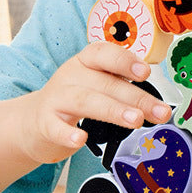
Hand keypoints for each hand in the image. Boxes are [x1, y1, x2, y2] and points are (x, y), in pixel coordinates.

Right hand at [21, 42, 171, 165]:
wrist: (32, 121)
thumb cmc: (74, 101)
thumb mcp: (95, 85)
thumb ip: (122, 88)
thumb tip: (158, 104)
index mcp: (86, 62)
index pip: (104, 53)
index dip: (125, 60)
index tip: (145, 72)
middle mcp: (71, 75)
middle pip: (105, 83)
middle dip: (135, 97)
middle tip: (159, 111)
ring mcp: (56, 98)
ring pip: (86, 100)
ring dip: (113, 110)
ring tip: (136, 120)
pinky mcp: (44, 123)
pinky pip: (55, 127)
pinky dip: (67, 133)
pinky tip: (80, 139)